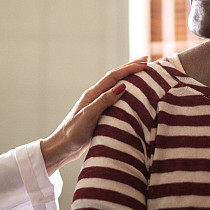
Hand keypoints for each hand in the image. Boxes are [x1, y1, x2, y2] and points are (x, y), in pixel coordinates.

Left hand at [40, 56, 147, 174]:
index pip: (114, 76)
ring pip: (116, 88)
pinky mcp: (100, 115)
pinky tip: (134, 97)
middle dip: (131, 68)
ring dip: (130, 79)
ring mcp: (98, 105)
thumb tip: (122, 86)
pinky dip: (127, 94)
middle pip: (116, 78)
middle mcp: (96, 96)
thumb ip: (104, 100)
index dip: (129, 68)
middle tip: (147, 61)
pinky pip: (116, 100)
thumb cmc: (73, 132)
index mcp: (93, 94)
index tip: (145, 63)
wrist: (62, 147)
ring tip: (144, 75)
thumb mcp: (89, 115)